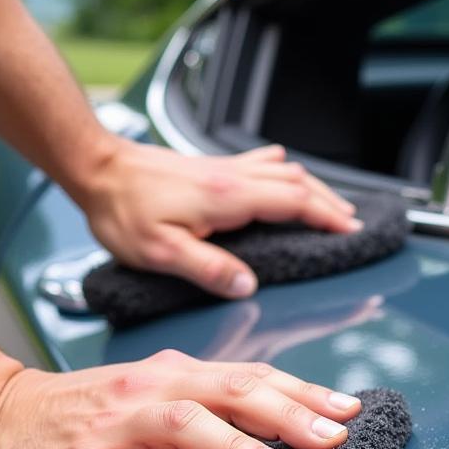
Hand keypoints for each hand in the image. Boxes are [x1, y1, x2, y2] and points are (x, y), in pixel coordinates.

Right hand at [0, 349, 361, 448]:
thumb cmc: (84, 414)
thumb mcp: (151, 398)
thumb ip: (205, 408)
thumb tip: (276, 427)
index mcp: (173, 377)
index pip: (250, 378)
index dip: (303, 393)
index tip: (350, 411)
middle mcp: (151, 393)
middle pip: (229, 393)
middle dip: (288, 414)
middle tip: (335, 437)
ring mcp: (116, 427)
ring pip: (183, 427)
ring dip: (235, 446)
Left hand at [79, 140, 359, 298]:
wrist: (95, 167)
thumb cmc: (122, 210)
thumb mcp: (162, 252)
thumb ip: (209, 269)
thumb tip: (248, 286)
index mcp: (227, 198)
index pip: (292, 203)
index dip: (325, 216)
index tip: (350, 229)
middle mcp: (230, 177)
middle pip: (296, 183)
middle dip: (329, 202)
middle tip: (353, 221)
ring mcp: (221, 169)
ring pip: (282, 170)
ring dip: (312, 186)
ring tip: (331, 203)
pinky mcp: (208, 167)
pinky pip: (257, 162)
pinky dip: (281, 168)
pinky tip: (283, 166)